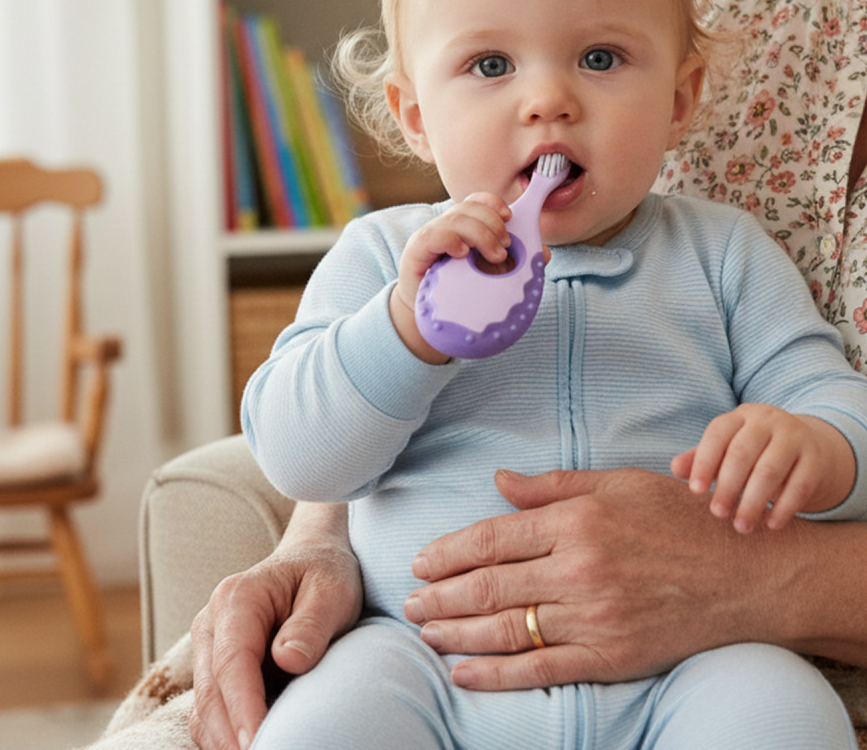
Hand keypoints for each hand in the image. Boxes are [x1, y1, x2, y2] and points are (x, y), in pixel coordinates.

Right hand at [190, 533, 361, 748]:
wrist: (313, 560)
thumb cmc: (325, 574)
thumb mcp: (332, 592)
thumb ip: (311, 625)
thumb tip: (288, 660)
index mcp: (237, 599)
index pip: (232, 663)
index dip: (243, 709)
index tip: (257, 744)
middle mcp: (212, 624)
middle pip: (211, 694)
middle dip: (232, 737)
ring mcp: (209, 649)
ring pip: (205, 711)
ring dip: (227, 742)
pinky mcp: (216, 670)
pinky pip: (212, 713)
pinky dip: (228, 736)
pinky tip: (258, 744)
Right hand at [390, 193, 511, 361]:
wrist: (427, 322)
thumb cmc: (460, 297)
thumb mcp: (492, 279)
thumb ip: (518, 264)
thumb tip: (544, 253)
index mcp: (464, 228)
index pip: (477, 201)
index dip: (495, 204)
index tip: (510, 218)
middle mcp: (446, 227)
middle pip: (470, 206)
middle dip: (493, 223)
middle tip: (505, 248)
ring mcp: (431, 237)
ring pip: (456, 218)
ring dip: (481, 234)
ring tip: (494, 258)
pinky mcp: (417, 251)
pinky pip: (435, 235)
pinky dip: (452, 240)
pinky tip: (463, 254)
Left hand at [403, 467, 779, 689]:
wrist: (747, 573)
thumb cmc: (681, 517)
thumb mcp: (617, 483)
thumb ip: (552, 485)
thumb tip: (498, 481)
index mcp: (575, 521)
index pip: (493, 539)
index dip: (449, 552)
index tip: (420, 561)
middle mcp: (578, 570)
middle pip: (489, 587)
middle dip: (441, 596)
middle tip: (409, 603)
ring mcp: (593, 617)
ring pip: (506, 630)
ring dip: (456, 634)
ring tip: (425, 632)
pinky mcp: (610, 655)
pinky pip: (541, 669)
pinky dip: (496, 675)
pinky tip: (464, 673)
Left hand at [671, 404, 855, 532]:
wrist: (808, 447)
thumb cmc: (754, 451)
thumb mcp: (727, 449)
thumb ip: (700, 458)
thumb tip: (675, 468)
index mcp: (739, 416)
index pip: (717, 435)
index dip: (704, 462)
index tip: (695, 492)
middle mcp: (767, 421)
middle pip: (742, 454)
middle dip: (727, 486)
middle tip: (717, 514)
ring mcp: (795, 438)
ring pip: (770, 471)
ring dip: (753, 502)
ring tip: (741, 527)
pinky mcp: (816, 460)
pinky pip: (799, 486)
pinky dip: (784, 508)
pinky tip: (771, 525)